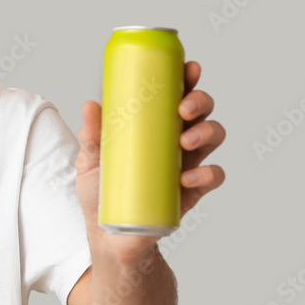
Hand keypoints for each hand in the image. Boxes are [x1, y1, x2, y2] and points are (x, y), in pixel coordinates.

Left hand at [75, 60, 225, 256]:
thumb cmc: (102, 194)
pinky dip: (207, 173)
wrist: (111, 237)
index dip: (186, 78)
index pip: (175, 94)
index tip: (187, 67)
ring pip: (213, 135)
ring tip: (184, 142)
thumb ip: (92, 137)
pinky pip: (213, 176)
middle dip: (200, 101)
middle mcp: (175, 139)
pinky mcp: (192, 191)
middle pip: (201, 110)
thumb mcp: (91, 162)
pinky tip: (187, 177)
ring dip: (206, 132)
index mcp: (154, 126)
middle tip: (183, 108)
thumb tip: (90, 106)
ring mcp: (187, 163)